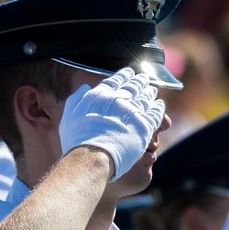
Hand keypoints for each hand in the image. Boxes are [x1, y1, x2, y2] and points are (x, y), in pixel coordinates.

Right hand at [58, 67, 164, 181]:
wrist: (93, 156)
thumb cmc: (77, 140)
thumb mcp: (69, 116)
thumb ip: (76, 99)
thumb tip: (85, 87)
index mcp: (101, 95)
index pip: (116, 80)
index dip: (124, 75)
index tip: (129, 72)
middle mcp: (119, 100)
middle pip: (134, 86)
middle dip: (140, 81)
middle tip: (144, 79)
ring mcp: (133, 112)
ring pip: (146, 97)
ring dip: (149, 93)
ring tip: (152, 91)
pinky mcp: (145, 126)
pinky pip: (155, 113)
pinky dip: (158, 107)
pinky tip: (159, 105)